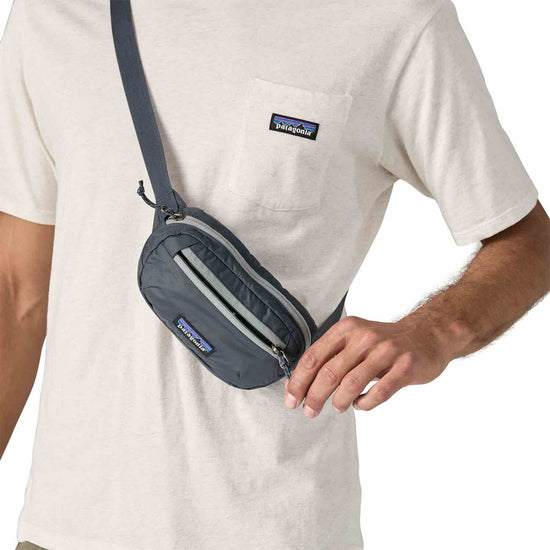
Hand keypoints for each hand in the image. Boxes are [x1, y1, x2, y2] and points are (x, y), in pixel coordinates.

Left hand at [284, 316, 454, 416]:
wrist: (427, 335)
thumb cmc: (384, 342)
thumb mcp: (355, 339)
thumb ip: (330, 357)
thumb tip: (299, 385)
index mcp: (347, 329)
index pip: (314, 357)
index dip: (298, 381)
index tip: (291, 399)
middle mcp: (364, 337)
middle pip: (329, 373)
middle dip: (314, 397)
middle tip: (308, 412)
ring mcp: (386, 352)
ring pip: (351, 384)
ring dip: (338, 402)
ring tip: (336, 408)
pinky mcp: (404, 367)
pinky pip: (378, 394)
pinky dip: (364, 404)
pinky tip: (359, 404)